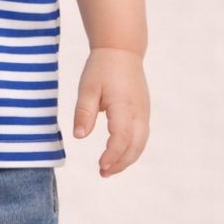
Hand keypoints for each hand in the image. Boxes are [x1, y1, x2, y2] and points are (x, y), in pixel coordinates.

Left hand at [72, 47, 149, 176]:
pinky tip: (118, 154)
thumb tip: (79, 136)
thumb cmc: (102, 68)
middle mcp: (138, 112)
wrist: (122, 50)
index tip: (100, 166)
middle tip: (103, 173)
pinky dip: (132, 149)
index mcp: (124, 106)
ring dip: (127, 159)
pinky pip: (141, 135)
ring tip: (109, 169)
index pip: (121, 137)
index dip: (112, 155)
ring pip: (141, 143)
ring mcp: (144, 112)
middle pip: (135, 146)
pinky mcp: (143, 111)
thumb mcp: (87, 88)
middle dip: (121, 163)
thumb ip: (84, 112)